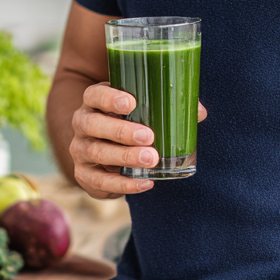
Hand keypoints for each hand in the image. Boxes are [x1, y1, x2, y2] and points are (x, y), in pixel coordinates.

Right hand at [70, 82, 206, 198]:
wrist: (105, 151)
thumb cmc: (129, 122)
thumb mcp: (143, 110)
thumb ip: (168, 107)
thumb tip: (199, 112)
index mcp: (95, 101)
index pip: (94, 94)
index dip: (109, 97)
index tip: (131, 102)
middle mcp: (82, 123)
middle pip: (93, 124)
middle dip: (121, 131)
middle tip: (149, 136)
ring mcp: (80, 150)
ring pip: (96, 152)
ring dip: (124, 157)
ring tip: (151, 159)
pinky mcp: (84, 175)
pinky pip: (100, 182)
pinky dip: (123, 185)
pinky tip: (145, 183)